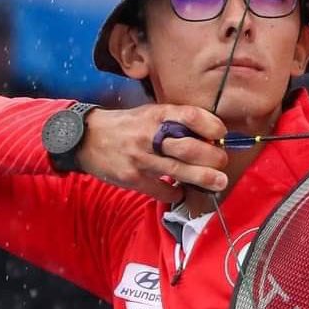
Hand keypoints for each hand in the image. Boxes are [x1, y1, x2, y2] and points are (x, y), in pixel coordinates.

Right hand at [77, 104, 228, 201]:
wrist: (87, 138)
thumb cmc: (126, 126)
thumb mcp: (149, 114)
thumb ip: (175, 123)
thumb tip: (208, 138)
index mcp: (157, 115)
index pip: (192, 116)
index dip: (212, 126)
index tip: (221, 134)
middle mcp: (150, 135)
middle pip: (191, 148)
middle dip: (213, 157)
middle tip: (222, 163)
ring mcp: (141, 158)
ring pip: (180, 170)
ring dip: (205, 178)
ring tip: (219, 182)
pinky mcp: (133, 178)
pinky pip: (162, 190)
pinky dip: (175, 194)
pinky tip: (179, 192)